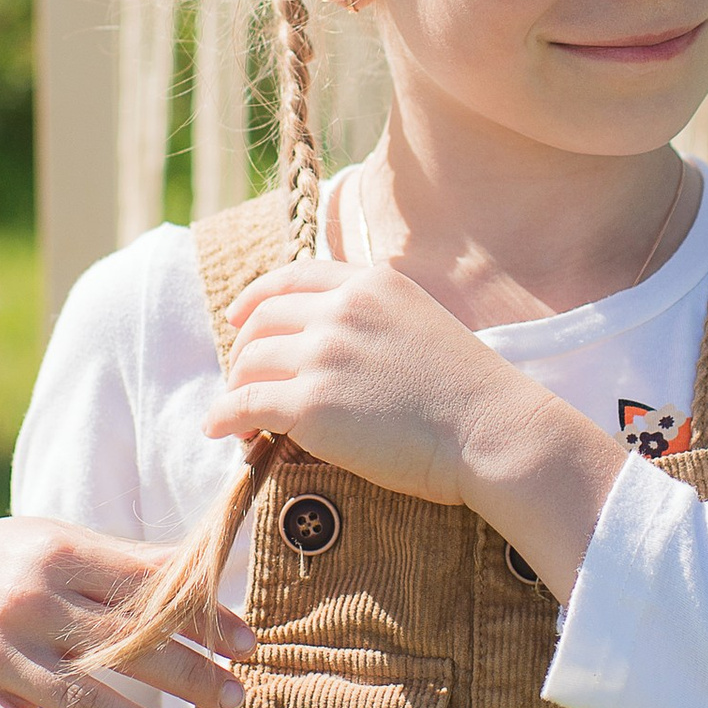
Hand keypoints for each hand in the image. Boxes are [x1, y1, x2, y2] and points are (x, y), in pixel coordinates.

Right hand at [0, 517, 252, 707]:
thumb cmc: (11, 566)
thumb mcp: (60, 545)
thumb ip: (128, 562)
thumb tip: (212, 575)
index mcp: (58, 555)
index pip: (145, 590)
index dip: (201, 619)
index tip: (249, 647)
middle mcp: (27, 604)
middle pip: (121, 646)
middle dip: (186, 677)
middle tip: (236, 702)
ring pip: (79, 702)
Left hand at [214, 259, 513, 508]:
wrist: (491, 430)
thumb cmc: (471, 393)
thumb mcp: (423, 323)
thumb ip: (377, 318)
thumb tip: (332, 340)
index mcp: (371, 284)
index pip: (294, 276)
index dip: (256, 296)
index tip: (239, 314)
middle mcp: (341, 310)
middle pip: (264, 320)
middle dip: (243, 346)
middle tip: (239, 372)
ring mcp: (323, 355)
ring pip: (250, 362)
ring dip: (236, 384)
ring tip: (236, 407)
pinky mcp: (310, 405)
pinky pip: (245, 404)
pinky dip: (224, 416)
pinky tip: (217, 429)